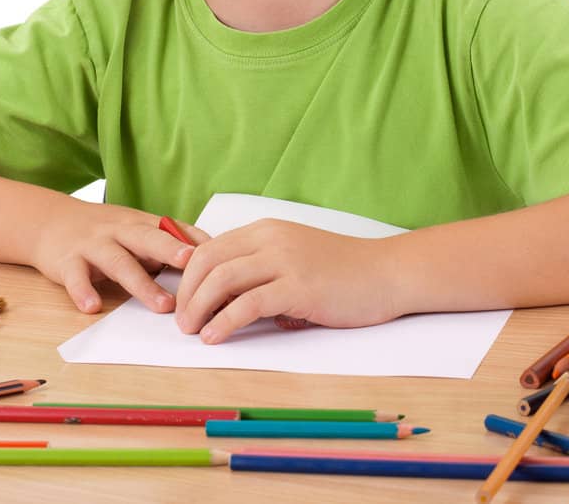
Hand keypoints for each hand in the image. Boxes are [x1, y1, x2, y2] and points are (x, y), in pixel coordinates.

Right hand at [30, 198, 209, 314]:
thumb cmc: (103, 231)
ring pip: (120, 262)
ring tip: (163, 305)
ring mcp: (94, 246)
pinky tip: (92, 306)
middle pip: (148, 239)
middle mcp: (120, 231)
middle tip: (192, 264)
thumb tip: (209, 265)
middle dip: (171, 250)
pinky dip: (83, 291)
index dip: (195, 242)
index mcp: (140, 224)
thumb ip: (166, 243)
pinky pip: (76, 277)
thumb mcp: (135, 229)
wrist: (50, 222)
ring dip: (142, 284)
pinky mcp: (68, 262)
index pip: (173, 229)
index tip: (222, 256)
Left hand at [173, 219, 402, 343]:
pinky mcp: (299, 287)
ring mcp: (285, 261)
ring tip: (192, 332)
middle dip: (187, 294)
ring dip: (199, 308)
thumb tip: (228, 300)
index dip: (189, 277)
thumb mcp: (295, 258)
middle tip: (181, 322)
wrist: (387, 273)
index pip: (210, 247)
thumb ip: (262, 270)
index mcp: (266, 230)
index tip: (182, 302)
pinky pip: (249, 304)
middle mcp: (271, 239)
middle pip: (208, 261)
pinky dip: (224, 322)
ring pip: (223, 279)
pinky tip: (215, 337)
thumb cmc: (343, 272)